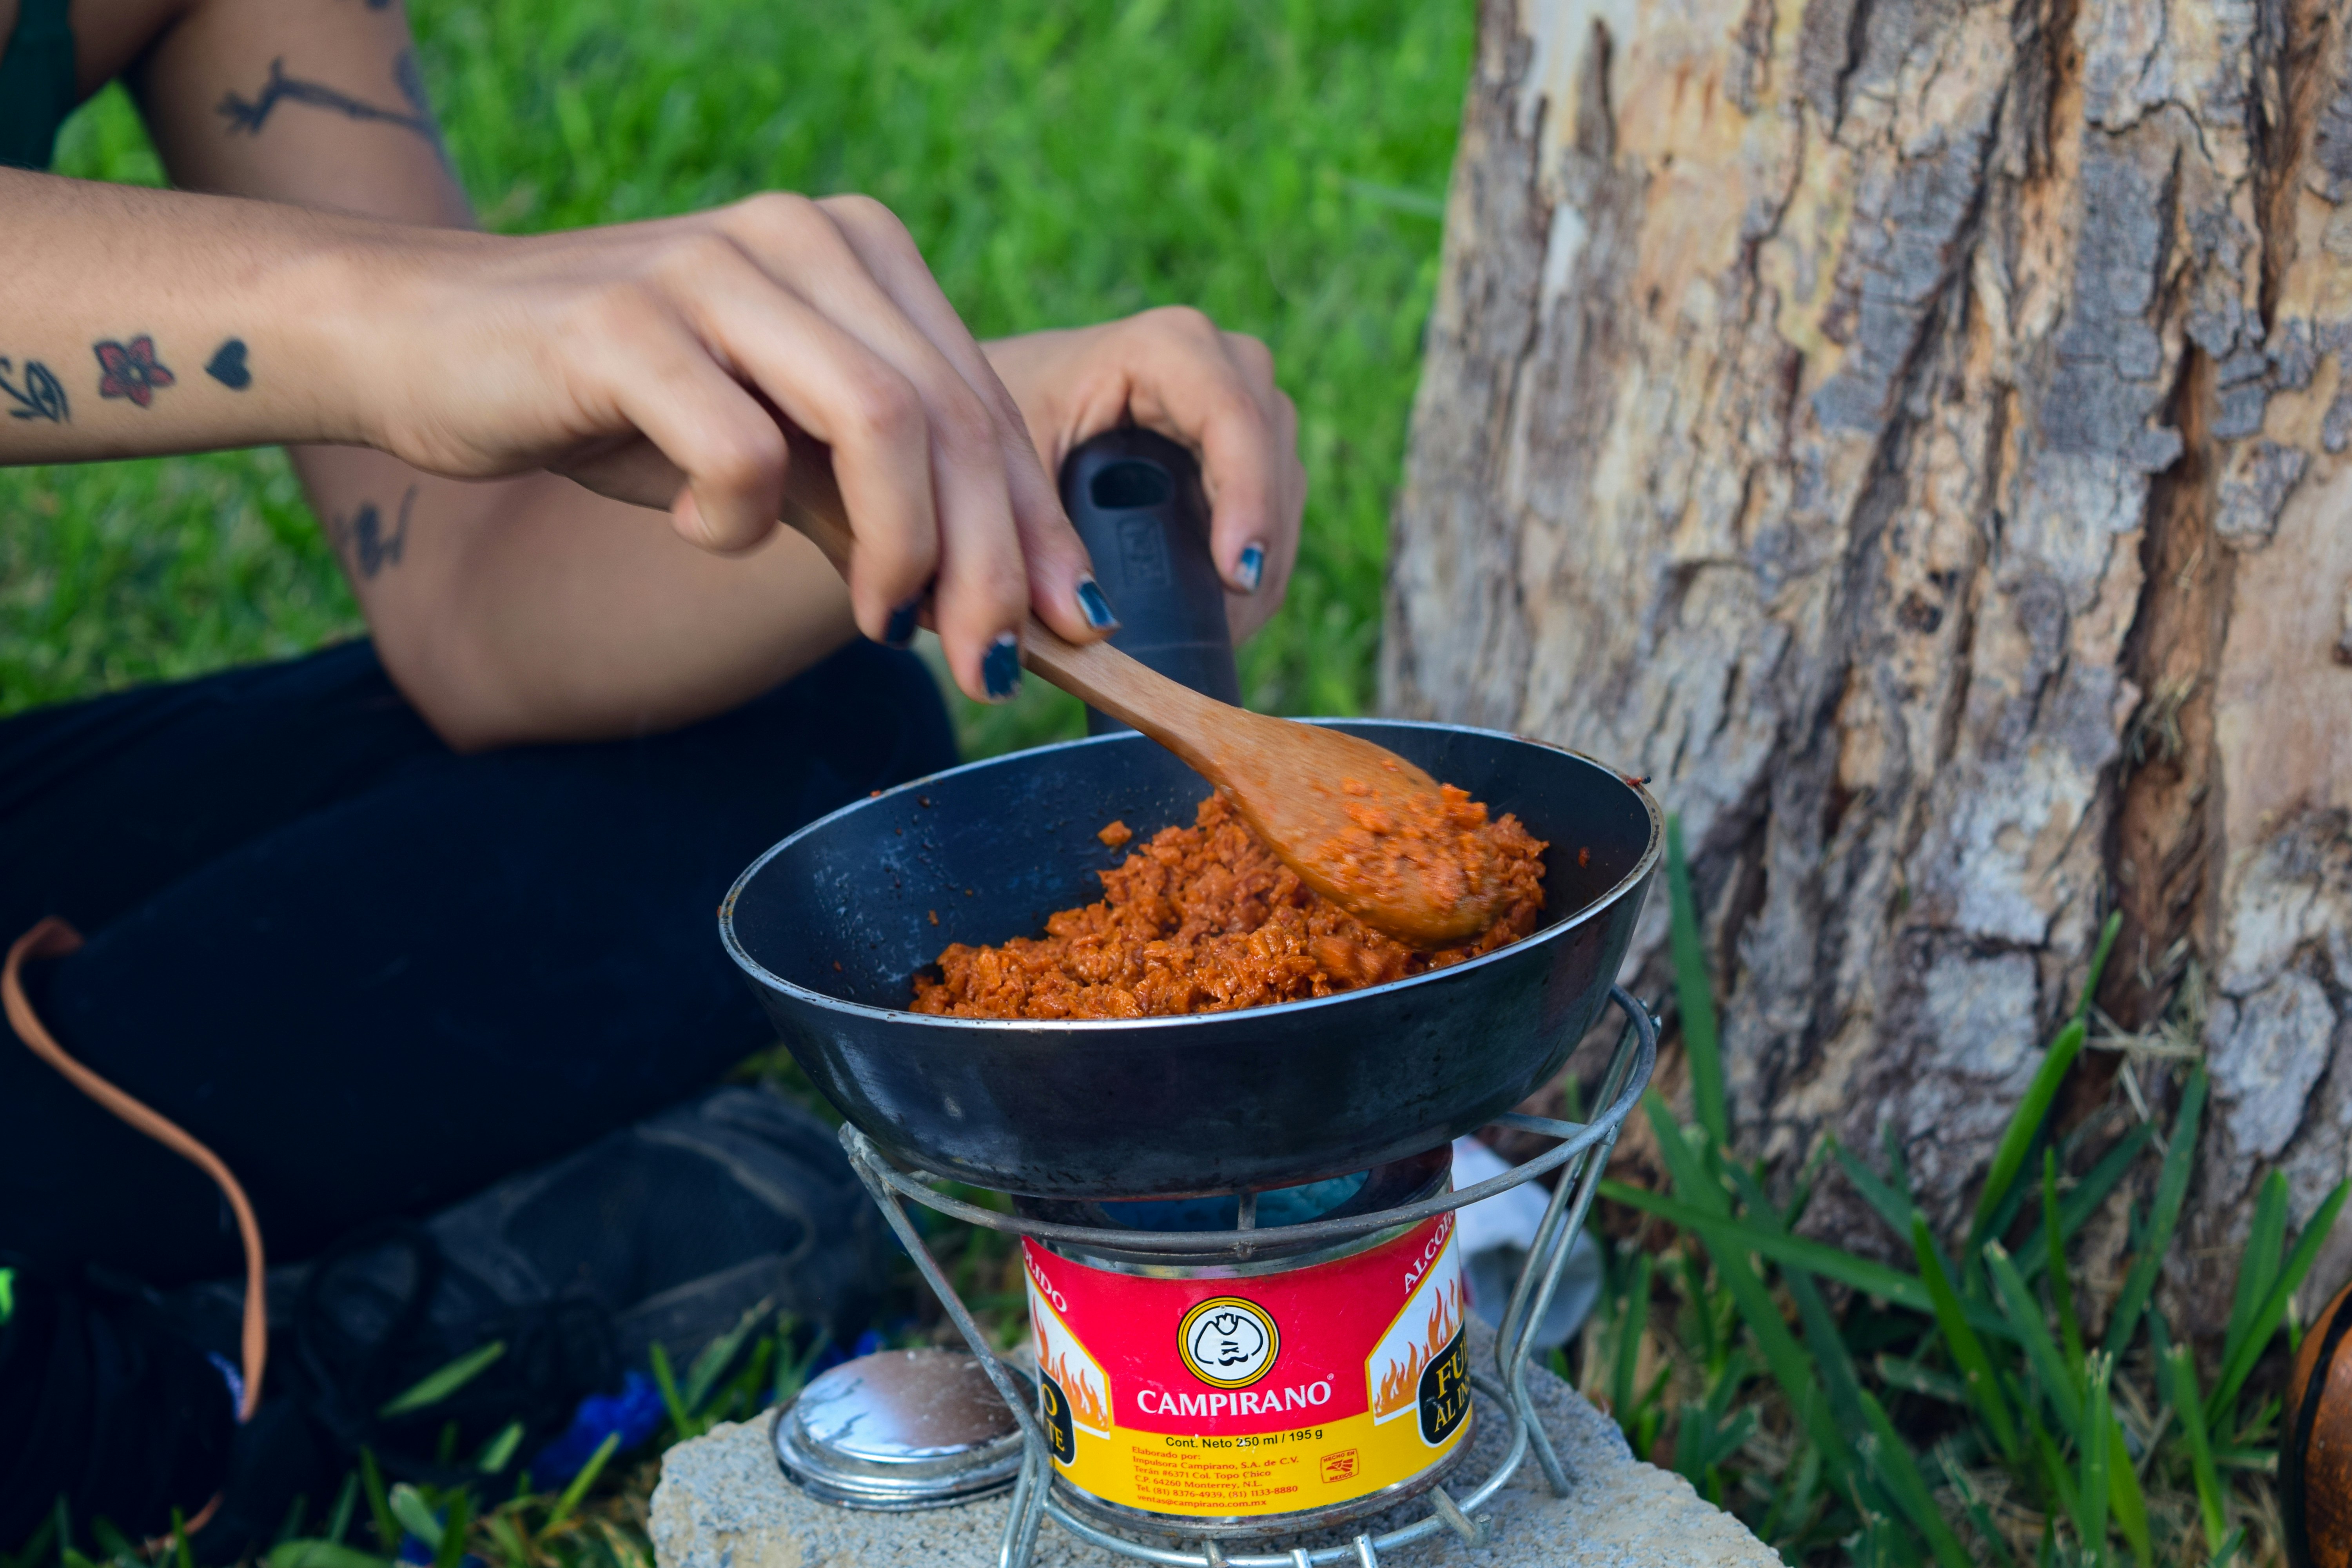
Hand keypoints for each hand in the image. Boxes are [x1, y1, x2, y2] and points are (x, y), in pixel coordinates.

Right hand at [342, 193, 1105, 701]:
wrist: (425, 345)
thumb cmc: (618, 407)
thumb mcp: (770, 452)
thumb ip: (872, 504)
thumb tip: (997, 611)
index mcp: (857, 250)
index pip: (984, 404)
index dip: (1037, 528)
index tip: (1070, 629)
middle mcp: (799, 237)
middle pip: (951, 418)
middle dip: (990, 564)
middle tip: (989, 667)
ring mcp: (715, 269)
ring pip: (878, 423)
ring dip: (900, 550)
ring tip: (878, 623)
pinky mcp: (625, 322)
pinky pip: (739, 452)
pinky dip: (739, 525)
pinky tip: (698, 533)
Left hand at [982, 309, 1304, 643]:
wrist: (987, 414)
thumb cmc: (990, 433)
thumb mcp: (1008, 477)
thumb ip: (1046, 541)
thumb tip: (1092, 625)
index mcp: (1161, 349)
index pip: (1231, 412)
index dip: (1246, 493)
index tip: (1237, 574)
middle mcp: (1216, 362)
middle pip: (1272, 450)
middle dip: (1259, 539)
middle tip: (1228, 620)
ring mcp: (1240, 401)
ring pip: (1285, 484)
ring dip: (1263, 559)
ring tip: (1215, 626)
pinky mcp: (1245, 446)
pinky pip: (1276, 507)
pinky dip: (1257, 563)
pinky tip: (1220, 609)